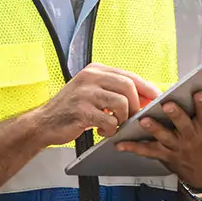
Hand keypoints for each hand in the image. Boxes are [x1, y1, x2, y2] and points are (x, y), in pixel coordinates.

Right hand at [34, 63, 160, 144]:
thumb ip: (113, 90)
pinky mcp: (81, 111)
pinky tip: (101, 130)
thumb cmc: (71, 109)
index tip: (158, 98)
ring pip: (121, 103)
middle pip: (128, 86)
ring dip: (122, 119)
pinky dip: (109, 129)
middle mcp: (91, 77)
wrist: (43, 123)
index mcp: (95, 70)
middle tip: (133, 118)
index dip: (147, 88)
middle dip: (136, 105)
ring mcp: (85, 93)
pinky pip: (109, 120)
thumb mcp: (92, 92)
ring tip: (113, 124)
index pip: (129, 75)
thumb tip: (145, 97)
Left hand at [115, 91, 201, 188]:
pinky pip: (147, 151)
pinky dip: (133, 148)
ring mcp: (177, 147)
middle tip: (168, 105)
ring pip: (164, 137)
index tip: (199, 93)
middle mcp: (192, 138)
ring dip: (153, 129)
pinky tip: (119, 144)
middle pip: (184, 125)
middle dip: (176, 115)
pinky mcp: (165, 155)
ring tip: (142, 121)